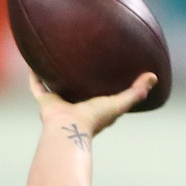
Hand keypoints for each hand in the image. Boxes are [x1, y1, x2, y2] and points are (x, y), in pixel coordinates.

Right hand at [31, 71, 155, 140]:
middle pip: (76, 90)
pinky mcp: (45, 102)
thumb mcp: (120, 103)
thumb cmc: (95, 119)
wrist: (70, 128)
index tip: (107, 71)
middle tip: (78, 59)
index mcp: (93, 109)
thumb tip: (154, 76)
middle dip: (77, 78)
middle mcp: (75, 106)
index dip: (105, 85)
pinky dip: (33, 74)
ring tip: (51, 56)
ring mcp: (59, 104)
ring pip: (55, 86)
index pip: (100, 96)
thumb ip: (136, 92)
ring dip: (53, 74)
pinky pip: (37, 85)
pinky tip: (32, 59)